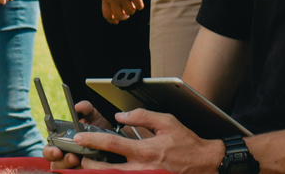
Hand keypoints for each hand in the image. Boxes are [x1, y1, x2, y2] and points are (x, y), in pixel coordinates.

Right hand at [43, 100, 118, 168]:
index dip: (50, 148)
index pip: (50, 142)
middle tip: (71, 156)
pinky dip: (76, 170)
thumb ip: (86, 109)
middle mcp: (62, 149)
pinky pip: (72, 172)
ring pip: (60, 167)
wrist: (113, 142)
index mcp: (62, 136)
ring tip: (78, 160)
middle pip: (52, 157)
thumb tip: (78, 106)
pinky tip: (84, 167)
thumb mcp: (93, 117)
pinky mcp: (76, 169)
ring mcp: (68, 161)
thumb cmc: (98, 129)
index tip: (57, 149)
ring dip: (67, 165)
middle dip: (59, 159)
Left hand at [72, 109, 219, 173]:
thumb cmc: (187, 144)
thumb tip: (120, 116)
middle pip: (107, 169)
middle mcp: (143, 168)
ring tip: (89, 166)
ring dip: (99, 173)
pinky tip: (109, 171)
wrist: (205, 164)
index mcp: (146, 150)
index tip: (79, 137)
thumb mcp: (167, 122)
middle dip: (89, 164)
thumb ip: (142, 116)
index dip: (93, 139)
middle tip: (79, 157)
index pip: (112, 143)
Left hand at [102, 0, 144, 23]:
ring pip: (131, 11)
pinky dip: (140, 5)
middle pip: (120, 16)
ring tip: (133, 1)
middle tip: (128, 11)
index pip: (107, 15)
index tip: (117, 20)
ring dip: (133, 8)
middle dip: (125, 16)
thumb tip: (115, 16)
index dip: (112, 20)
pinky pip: (139, 6)